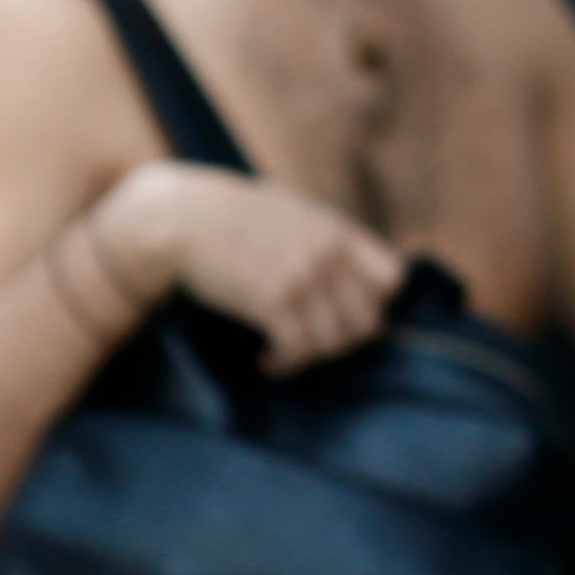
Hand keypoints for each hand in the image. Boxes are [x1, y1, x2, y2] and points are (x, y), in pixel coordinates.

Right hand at [110, 161, 408, 374]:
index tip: (345, 311)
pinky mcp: (273, 300)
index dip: (375, 302)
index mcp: (337, 230)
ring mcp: (303, 277)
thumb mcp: (292, 212)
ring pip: (334, 342)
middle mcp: (328, 253)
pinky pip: (298, 349)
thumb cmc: (230, 215)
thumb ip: (324, 239)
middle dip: (342, 341)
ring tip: (284, 353)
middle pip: (368, 321)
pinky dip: (285, 363)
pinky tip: (266, 360)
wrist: (182, 217)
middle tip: (314, 343)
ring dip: (310, 357)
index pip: (393, 278)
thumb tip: (348, 273)